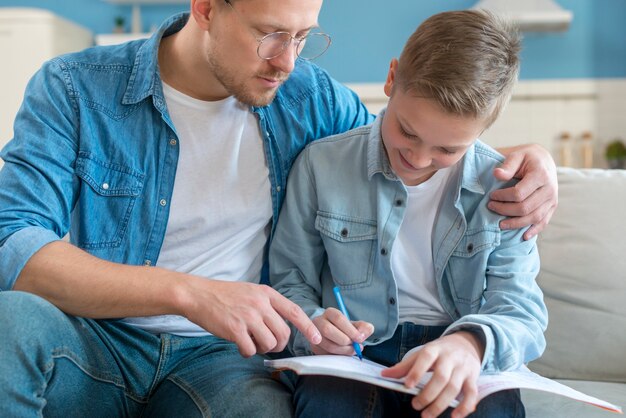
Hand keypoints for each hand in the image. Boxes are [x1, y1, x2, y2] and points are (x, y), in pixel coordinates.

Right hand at [180, 278, 321, 357]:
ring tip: (251, 342)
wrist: (198, 295)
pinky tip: (240, 346)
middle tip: (267, 344)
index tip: (317, 338)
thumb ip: (267, 305)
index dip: (308, 327)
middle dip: (278, 344)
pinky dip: (247, 352)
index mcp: (266, 293)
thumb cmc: (224, 295)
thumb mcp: (251, 291)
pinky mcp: (235, 329)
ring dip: (262, 348)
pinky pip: (251, 349)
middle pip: (283, 333)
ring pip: (270, 343)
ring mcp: (248, 316)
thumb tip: (282, 326)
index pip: (294, 312)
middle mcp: (260, 304)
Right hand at [310, 307, 373, 355]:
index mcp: (330, 313)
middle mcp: (319, 321)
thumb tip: (362, 335)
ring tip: (351, 350)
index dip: (350, 330)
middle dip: (344, 340)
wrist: (336, 337)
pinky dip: (338, 356)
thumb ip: (364, 328)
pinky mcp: (314, 347)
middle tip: (354, 345)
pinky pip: (325, 354)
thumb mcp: (357, 326)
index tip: (360, 339)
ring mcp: (314, 335)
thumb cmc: (347, 330)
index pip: (338, 318)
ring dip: (343, 350)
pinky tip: (344, 353)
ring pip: (327, 344)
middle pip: (327, 330)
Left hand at [381, 331, 482, 417]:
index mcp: (435, 349)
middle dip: (427, 394)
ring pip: (453, 388)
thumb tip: (384, 375)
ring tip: (427, 415)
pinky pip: (471, 394)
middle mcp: (450, 358)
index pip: (425, 358)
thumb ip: (405, 366)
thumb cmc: (440, 352)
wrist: (466, 344)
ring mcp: (463, 368)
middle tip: (415, 406)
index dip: (416, 372)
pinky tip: (454, 417)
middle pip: (440, 377)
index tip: (407, 386)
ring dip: (440, 404)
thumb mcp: (422, 353)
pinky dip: (464, 406)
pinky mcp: (473, 378)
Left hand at [489, 143, 557, 239]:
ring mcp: (552, 200)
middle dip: (505, 210)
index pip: (519, 193)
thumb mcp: (517, 155)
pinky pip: (544, 222)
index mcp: (541, 175)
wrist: (544, 160)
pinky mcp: (552, 207)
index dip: (503, 197)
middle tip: (491, 207)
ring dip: (516, 223)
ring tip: (500, 224)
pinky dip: (534, 230)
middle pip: (525, 207)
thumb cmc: (527, 157)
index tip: (491, 196)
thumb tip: (497, 174)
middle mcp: (550, 189)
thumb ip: (507, 165)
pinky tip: (523, 236)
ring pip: (534, 217)